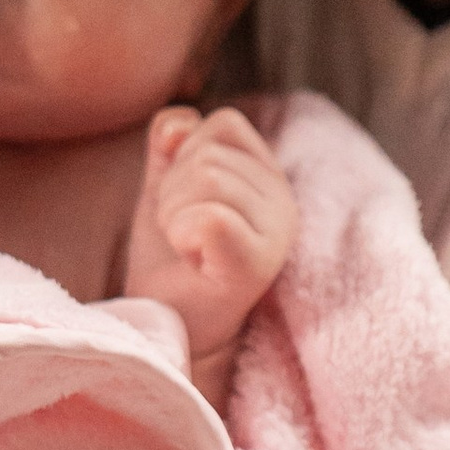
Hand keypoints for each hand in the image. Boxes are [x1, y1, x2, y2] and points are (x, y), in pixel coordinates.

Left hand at [123, 106, 297, 401]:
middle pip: (209, 153)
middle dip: (173, 190)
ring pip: (207, 178)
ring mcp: (278, 233)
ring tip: (186, 248)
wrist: (167, 326)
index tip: (185, 201)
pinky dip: (181, 234)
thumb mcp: (165, 185)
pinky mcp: (258, 265)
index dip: (186, 155)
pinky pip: (209, 218)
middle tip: (181, 234)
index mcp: (268, 175)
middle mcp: (285, 200)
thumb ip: (171, 143)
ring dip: (173, 214)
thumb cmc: (170, 259)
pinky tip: (192, 260)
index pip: (223, 124)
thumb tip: (178, 123)